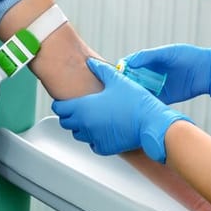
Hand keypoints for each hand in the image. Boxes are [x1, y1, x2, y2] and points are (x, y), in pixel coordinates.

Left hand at [52, 58, 192, 162]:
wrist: (151, 123)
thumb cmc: (136, 101)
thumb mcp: (117, 80)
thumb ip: (100, 69)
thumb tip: (91, 62)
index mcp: (84, 107)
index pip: (59, 108)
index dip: (61, 103)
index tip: (67, 100)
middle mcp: (85, 124)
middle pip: (66, 122)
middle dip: (70, 115)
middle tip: (80, 108)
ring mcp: (94, 138)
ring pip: (78, 134)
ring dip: (81, 126)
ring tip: (93, 117)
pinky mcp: (104, 148)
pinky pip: (92, 144)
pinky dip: (94, 137)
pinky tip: (104, 128)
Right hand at [122, 44, 210, 102]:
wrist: (208, 71)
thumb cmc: (188, 56)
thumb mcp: (167, 53)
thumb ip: (148, 56)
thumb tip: (128, 62)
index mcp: (150, 61)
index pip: (130, 65)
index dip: (122, 69)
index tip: (114, 74)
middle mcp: (151, 74)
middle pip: (132, 79)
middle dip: (125, 84)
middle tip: (117, 89)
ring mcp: (157, 86)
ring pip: (139, 91)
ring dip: (133, 95)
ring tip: (124, 99)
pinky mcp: (164, 98)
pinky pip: (150, 101)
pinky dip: (144, 103)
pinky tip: (138, 106)